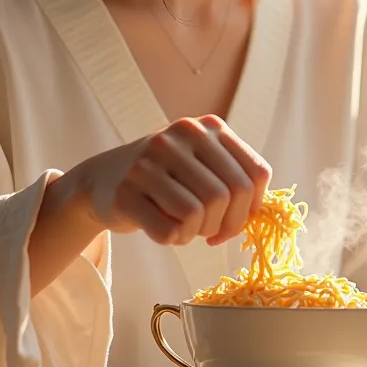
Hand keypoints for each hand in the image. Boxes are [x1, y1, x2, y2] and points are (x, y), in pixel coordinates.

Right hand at [66, 114, 271, 246]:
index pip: (256, 174)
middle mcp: (180, 136)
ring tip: (185, 227)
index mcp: (208, 127)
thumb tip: (262, 212)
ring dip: (197, 232)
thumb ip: (235, 177)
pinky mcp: (126, 192)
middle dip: (226, 225)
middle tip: (210, 232)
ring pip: (199, 214)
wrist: (104, 180)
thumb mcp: (203, 163)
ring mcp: (149, 161)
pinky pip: (170, 231)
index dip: (253, 208)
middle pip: (229, 196)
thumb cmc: (166, 178)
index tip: (236, 220)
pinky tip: (165, 230)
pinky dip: (174, 240)